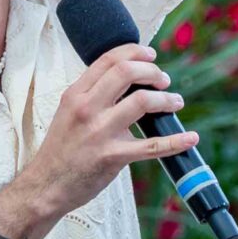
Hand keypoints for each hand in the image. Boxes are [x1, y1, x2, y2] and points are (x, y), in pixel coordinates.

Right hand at [18, 43, 196, 219]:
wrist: (46, 186)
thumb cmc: (60, 149)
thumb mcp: (67, 113)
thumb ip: (91, 95)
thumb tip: (125, 79)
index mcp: (75, 94)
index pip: (108, 60)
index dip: (135, 52)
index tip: (151, 56)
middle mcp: (86, 108)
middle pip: (127, 73)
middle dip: (153, 72)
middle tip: (164, 81)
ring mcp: (100, 132)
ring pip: (142, 101)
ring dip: (166, 100)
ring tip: (175, 103)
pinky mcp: (113, 157)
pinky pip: (151, 146)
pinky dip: (176, 141)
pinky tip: (190, 138)